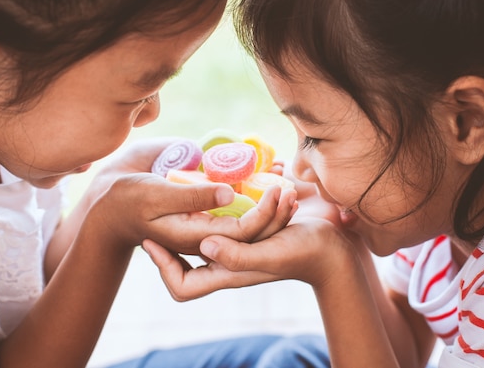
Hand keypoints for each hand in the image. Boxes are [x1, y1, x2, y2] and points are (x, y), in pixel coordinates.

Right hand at [87, 172, 297, 254]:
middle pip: (252, 228)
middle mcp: (207, 232)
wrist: (109, 200)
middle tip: (289, 177)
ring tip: (281, 166)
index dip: (265, 213)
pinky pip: (236, 198)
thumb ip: (193, 196)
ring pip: (247, 213)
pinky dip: (251, 181)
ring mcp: (207, 219)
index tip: (278, 187)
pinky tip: (264, 162)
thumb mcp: (155, 195)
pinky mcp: (205, 205)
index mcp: (196, 237)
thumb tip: (232, 194)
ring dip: (267, 192)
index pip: (243, 233)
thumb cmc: (126, 198)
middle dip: (275, 206)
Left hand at [142, 214, 352, 300]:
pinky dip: (210, 216)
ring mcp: (238, 250)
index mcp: (229, 274)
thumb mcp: (271, 254)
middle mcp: (228, 263)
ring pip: (200, 244)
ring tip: (174, 206)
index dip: (163, 268)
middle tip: (154, 221)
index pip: (182, 286)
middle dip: (168, 244)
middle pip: (185, 265)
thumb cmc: (305, 253)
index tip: (150, 242)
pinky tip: (207, 197)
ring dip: (188, 227)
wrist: (333, 247)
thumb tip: (203, 246)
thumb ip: (239, 256)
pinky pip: (220, 229)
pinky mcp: (249, 235)